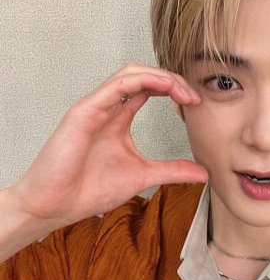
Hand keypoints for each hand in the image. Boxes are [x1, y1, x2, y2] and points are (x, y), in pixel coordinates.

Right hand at [8, 64, 207, 227]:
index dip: (174, 89)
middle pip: (144, 76)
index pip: (150, 89)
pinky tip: (163, 88)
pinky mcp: (85, 111)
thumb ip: (172, 170)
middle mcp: (108, 106)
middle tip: (193, 96)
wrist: (56, 206)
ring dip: (161, 77)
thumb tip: (202, 173)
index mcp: (119, 117)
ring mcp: (96, 106)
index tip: (195, 103)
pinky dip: (143, 81)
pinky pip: (116, 85)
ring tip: (182, 91)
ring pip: (131, 73)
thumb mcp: (143, 175)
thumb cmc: (90, 189)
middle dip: (172, 80)